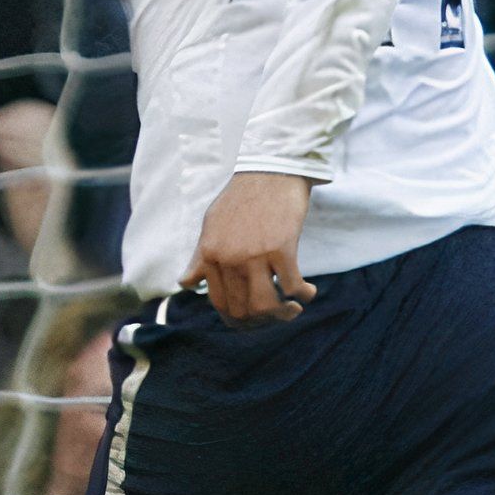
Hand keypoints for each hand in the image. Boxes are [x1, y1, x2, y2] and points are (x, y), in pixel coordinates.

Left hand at [182, 170, 317, 325]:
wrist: (268, 173)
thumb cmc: (240, 200)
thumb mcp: (210, 227)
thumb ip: (200, 259)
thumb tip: (185, 284)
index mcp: (208, 255)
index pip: (219, 303)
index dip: (238, 318)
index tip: (253, 319)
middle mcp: (228, 259)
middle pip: (243, 310)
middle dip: (262, 321)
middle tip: (277, 315)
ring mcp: (254, 255)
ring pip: (267, 306)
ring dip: (284, 314)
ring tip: (293, 308)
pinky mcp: (281, 249)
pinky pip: (293, 287)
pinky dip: (304, 294)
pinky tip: (308, 290)